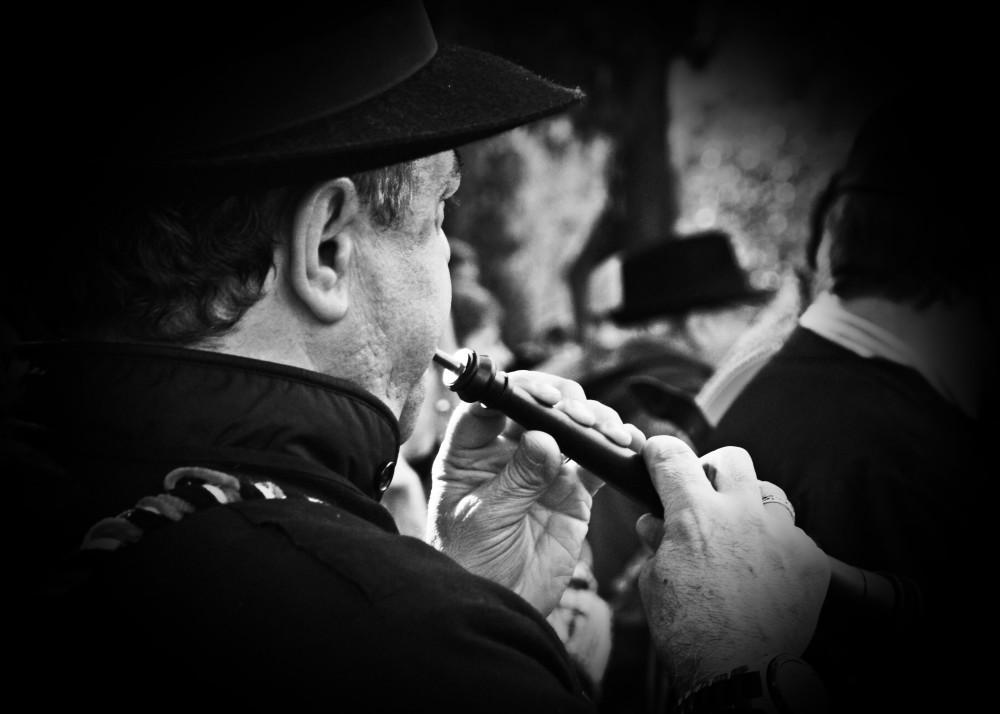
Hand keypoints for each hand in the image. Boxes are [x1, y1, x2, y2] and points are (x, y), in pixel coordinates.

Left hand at [427, 370, 634, 614]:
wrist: (500, 605)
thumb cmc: (472, 561)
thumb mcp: (486, 518)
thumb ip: (516, 479)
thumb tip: (543, 438)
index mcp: (471, 453)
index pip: (489, 405)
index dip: (515, 391)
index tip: (541, 395)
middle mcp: (508, 453)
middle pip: (537, 408)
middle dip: (563, 402)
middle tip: (580, 415)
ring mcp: (544, 469)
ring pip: (571, 428)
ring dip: (593, 420)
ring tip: (606, 431)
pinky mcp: (574, 490)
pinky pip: (597, 461)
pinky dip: (613, 449)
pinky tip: (625, 443)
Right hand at [635, 437, 829, 690]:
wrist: (739, 674)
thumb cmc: (689, 631)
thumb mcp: (655, 582)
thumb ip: (657, 543)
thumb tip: (654, 522)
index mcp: (695, 515)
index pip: (674, 458)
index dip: (660, 452)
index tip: (656, 456)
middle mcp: (742, 513)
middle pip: (732, 459)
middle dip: (714, 469)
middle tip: (705, 494)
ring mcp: (781, 534)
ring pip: (769, 495)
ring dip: (751, 509)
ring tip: (741, 540)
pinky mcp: (811, 560)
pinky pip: (794, 536)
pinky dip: (777, 550)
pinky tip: (765, 576)